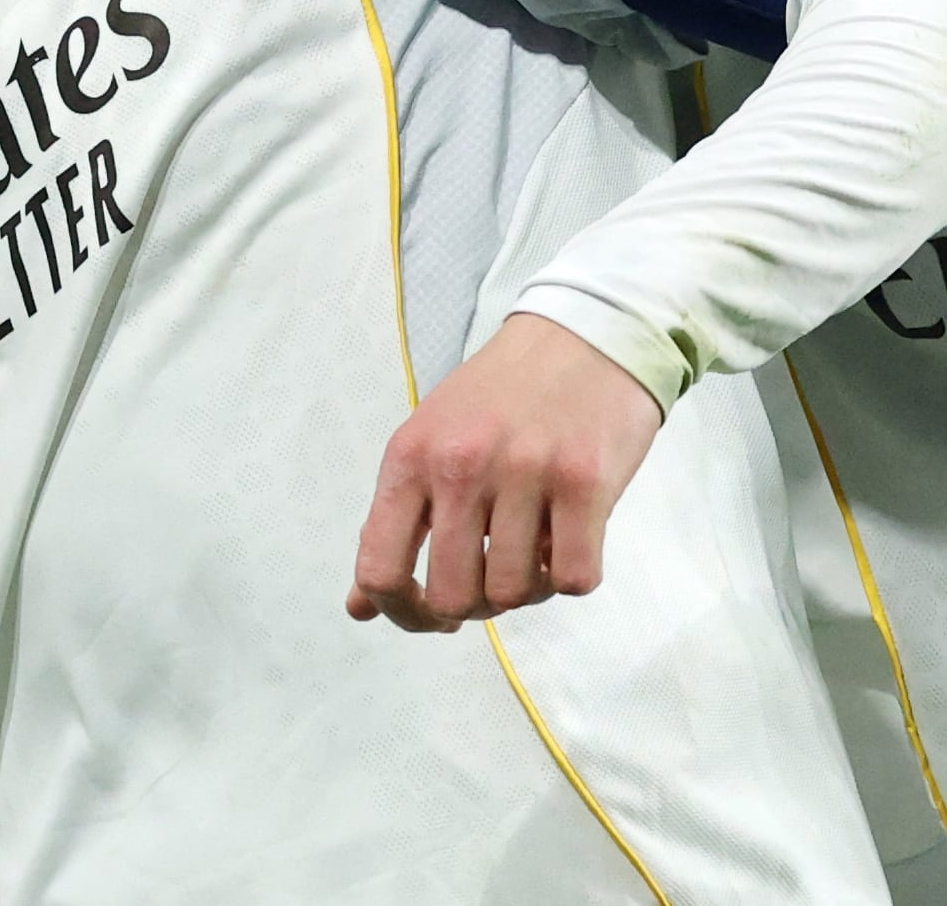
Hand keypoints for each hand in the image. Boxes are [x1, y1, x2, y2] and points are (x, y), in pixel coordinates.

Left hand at [347, 313, 664, 632]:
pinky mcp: (585, 482)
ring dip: (529, 587)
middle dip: (476, 604)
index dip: (404, 612)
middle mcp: (460, 464)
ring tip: (536, 546)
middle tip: (494, 574)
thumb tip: (360, 608)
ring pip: (514, 593)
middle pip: (453, 596)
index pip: (379, 570)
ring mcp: (524, 472)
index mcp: (410, 456)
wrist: (584, 333)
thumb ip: (395, 523)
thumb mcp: (429, 443)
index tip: (433, 612)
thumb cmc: (502, 398)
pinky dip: (572, 574)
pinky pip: (573, 579)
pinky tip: (569, 538)